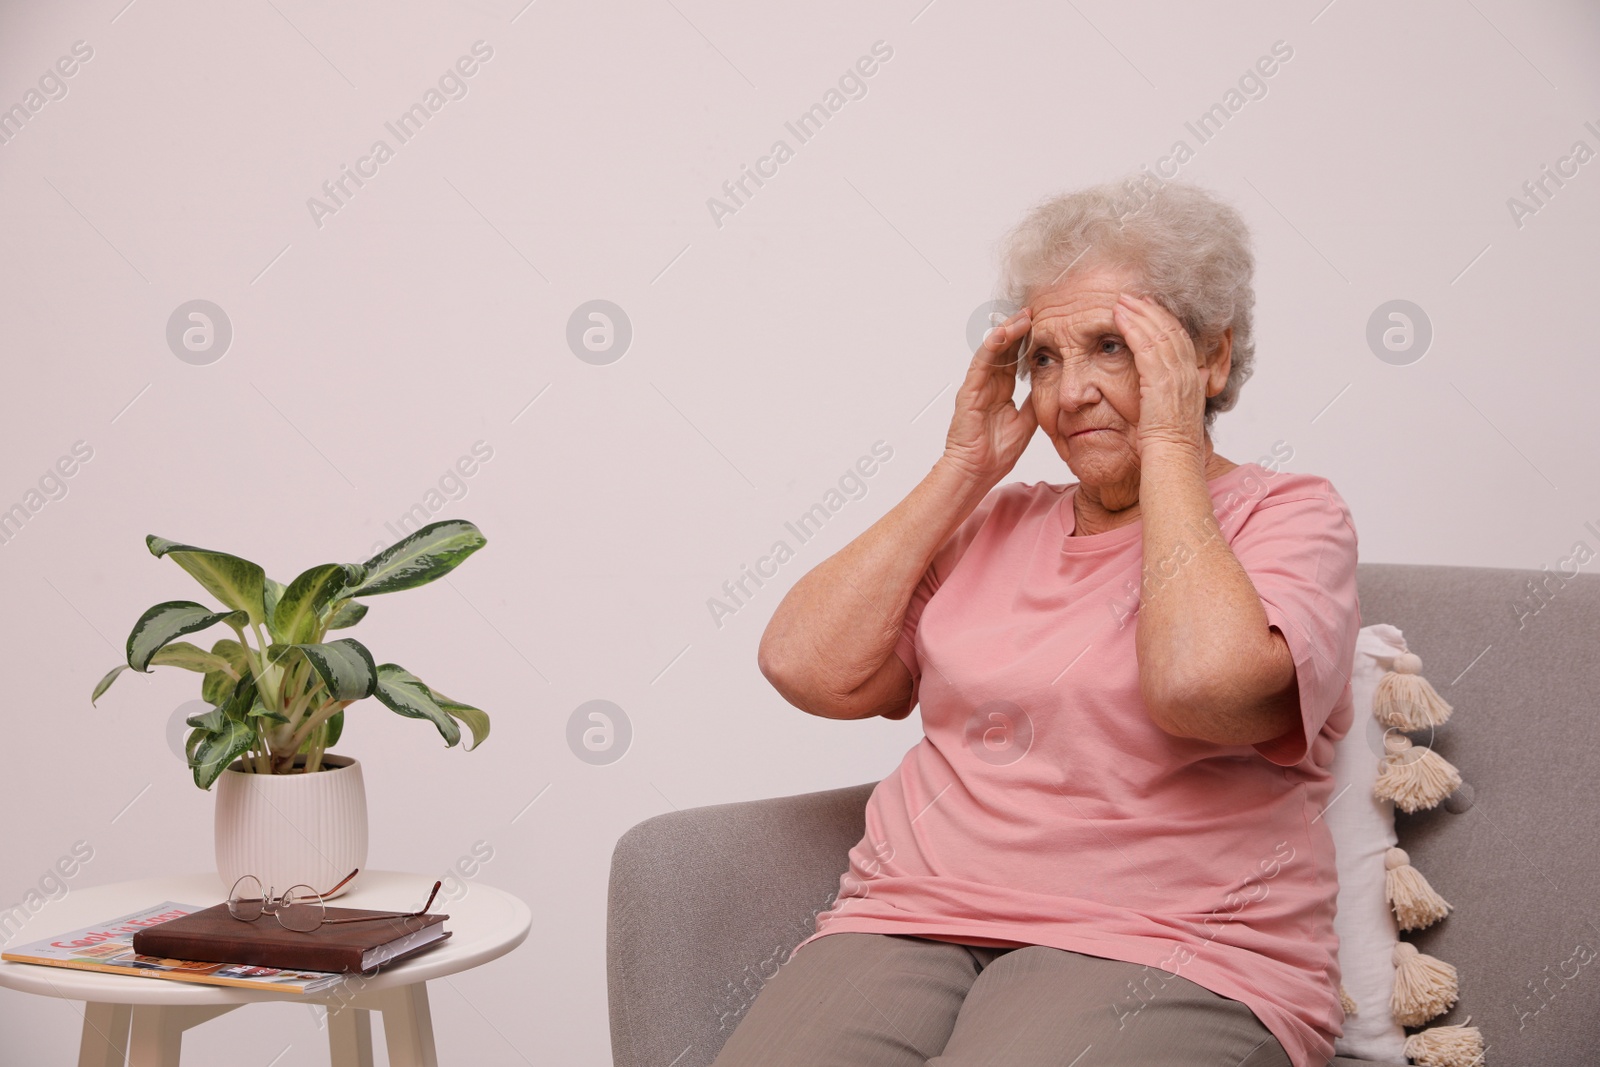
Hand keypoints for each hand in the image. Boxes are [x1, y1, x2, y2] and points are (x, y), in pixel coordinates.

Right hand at [941, 307, 1038, 485]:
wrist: (977, 472)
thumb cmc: (995, 453)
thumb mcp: (1027, 421)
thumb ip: (1035, 400)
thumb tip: (1053, 384)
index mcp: (1001, 390)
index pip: (1015, 357)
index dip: (1028, 340)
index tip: (1044, 324)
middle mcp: (988, 384)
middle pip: (1004, 348)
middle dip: (1019, 328)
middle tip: (1035, 310)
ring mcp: (977, 386)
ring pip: (993, 350)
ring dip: (1008, 331)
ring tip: (1023, 315)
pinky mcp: (969, 391)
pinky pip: (981, 363)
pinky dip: (991, 346)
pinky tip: (1002, 333)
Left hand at [1112, 292, 1208, 459]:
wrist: (1173, 461)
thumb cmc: (1168, 448)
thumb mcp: (1173, 416)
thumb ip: (1173, 397)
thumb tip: (1176, 387)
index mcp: (1192, 379)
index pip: (1179, 340)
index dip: (1163, 321)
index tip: (1148, 308)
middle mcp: (1189, 373)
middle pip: (1171, 329)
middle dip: (1151, 310)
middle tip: (1132, 295)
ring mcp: (1177, 375)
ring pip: (1158, 332)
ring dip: (1139, 313)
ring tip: (1122, 300)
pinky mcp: (1161, 380)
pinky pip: (1145, 345)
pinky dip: (1132, 327)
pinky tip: (1118, 316)